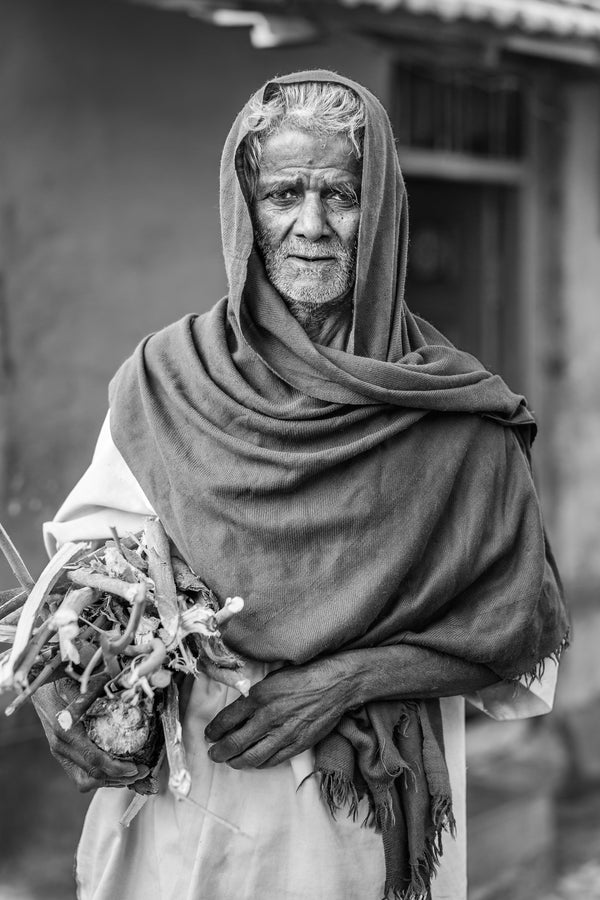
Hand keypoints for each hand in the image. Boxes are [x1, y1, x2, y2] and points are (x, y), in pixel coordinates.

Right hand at [32, 678, 148, 791]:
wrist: (40, 686)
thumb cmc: (62, 682)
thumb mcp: (82, 685)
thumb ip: (101, 691)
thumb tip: (130, 691)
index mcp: (66, 730)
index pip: (93, 759)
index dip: (116, 767)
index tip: (135, 767)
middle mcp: (60, 746)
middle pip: (91, 775)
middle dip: (118, 778)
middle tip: (141, 772)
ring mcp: (59, 752)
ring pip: (84, 780)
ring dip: (109, 781)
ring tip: (131, 776)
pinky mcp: (61, 754)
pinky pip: (79, 774)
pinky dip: (99, 777)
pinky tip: (115, 772)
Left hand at [204, 658, 354, 768]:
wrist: (334, 684)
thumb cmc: (303, 676)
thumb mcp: (272, 678)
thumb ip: (254, 695)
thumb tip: (238, 711)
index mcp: (259, 696)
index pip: (226, 719)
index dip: (214, 730)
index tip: (209, 735)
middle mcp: (267, 717)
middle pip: (234, 743)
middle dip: (219, 751)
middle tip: (212, 754)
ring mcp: (282, 734)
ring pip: (251, 757)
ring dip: (235, 761)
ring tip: (229, 761)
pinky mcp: (297, 745)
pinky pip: (272, 761)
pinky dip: (258, 764)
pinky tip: (253, 761)